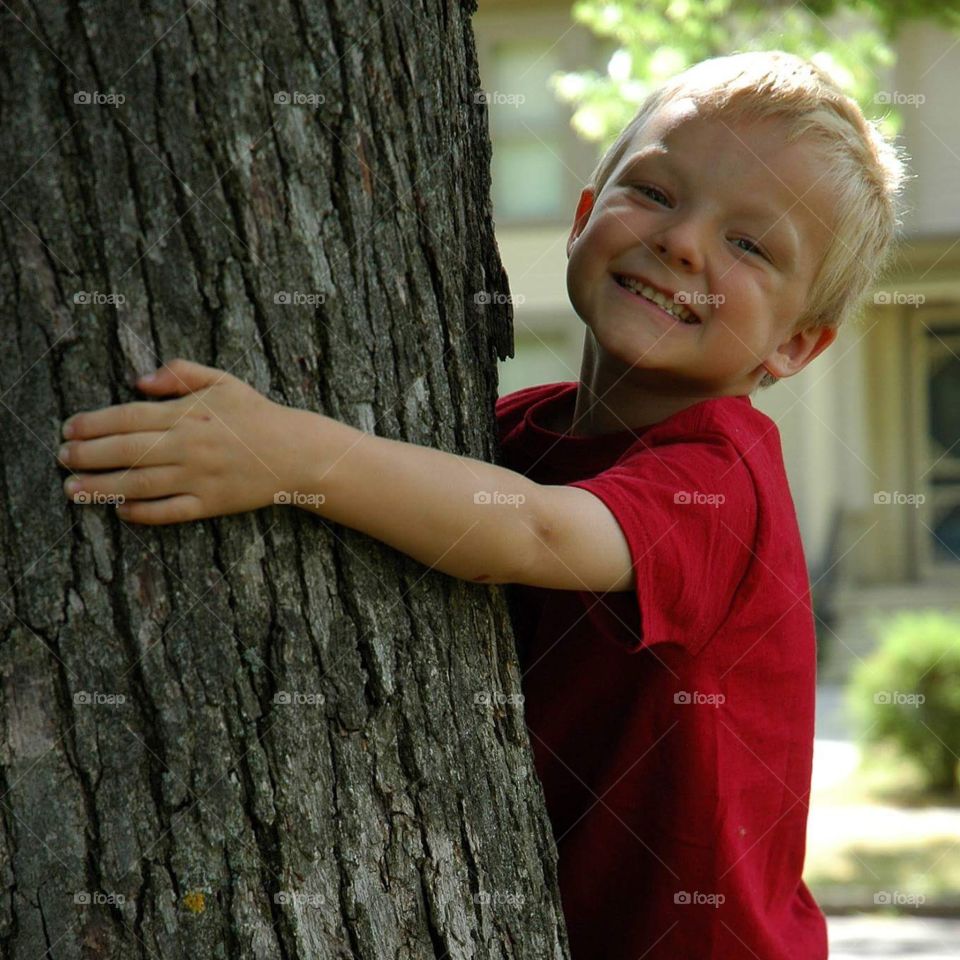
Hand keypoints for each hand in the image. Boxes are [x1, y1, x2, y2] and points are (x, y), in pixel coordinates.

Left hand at [57, 358, 305, 524]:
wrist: (295, 452)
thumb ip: (180, 373)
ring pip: (140, 484)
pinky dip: (142, 512)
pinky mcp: (210, 503)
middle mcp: (188, 446)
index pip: (128, 417)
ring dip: (102, 487)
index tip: (68, 428)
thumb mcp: (223, 381)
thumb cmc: (256, 415)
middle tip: (61, 458)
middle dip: (87, 455)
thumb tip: (138, 380)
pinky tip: (121, 510)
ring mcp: (199, 477)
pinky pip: (169, 511)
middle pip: (126, 451)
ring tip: (74, 489)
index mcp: (188, 414)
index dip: (93, 424)